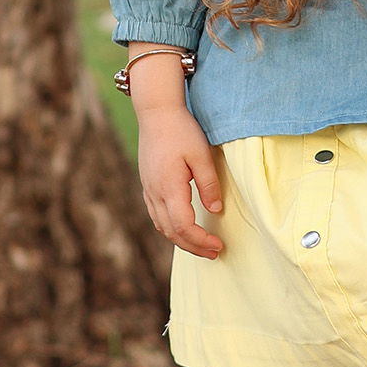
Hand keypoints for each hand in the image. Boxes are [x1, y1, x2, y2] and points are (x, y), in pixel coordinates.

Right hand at [137, 108, 225, 258]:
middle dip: (193, 247)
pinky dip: (170, 228)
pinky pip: (156, 215)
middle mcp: (155, 193)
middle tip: (214, 252)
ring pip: (161, 226)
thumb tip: (215, 210)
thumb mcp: (202, 155)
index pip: (183, 226)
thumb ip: (209, 184)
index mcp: (169, 188)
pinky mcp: (148, 185)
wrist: (156, 113)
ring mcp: (148, 190)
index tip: (218, 244)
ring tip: (201, 244)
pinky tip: (183, 228)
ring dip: (181, 240)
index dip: (200, 241)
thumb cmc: (182, 131)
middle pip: (171, 232)